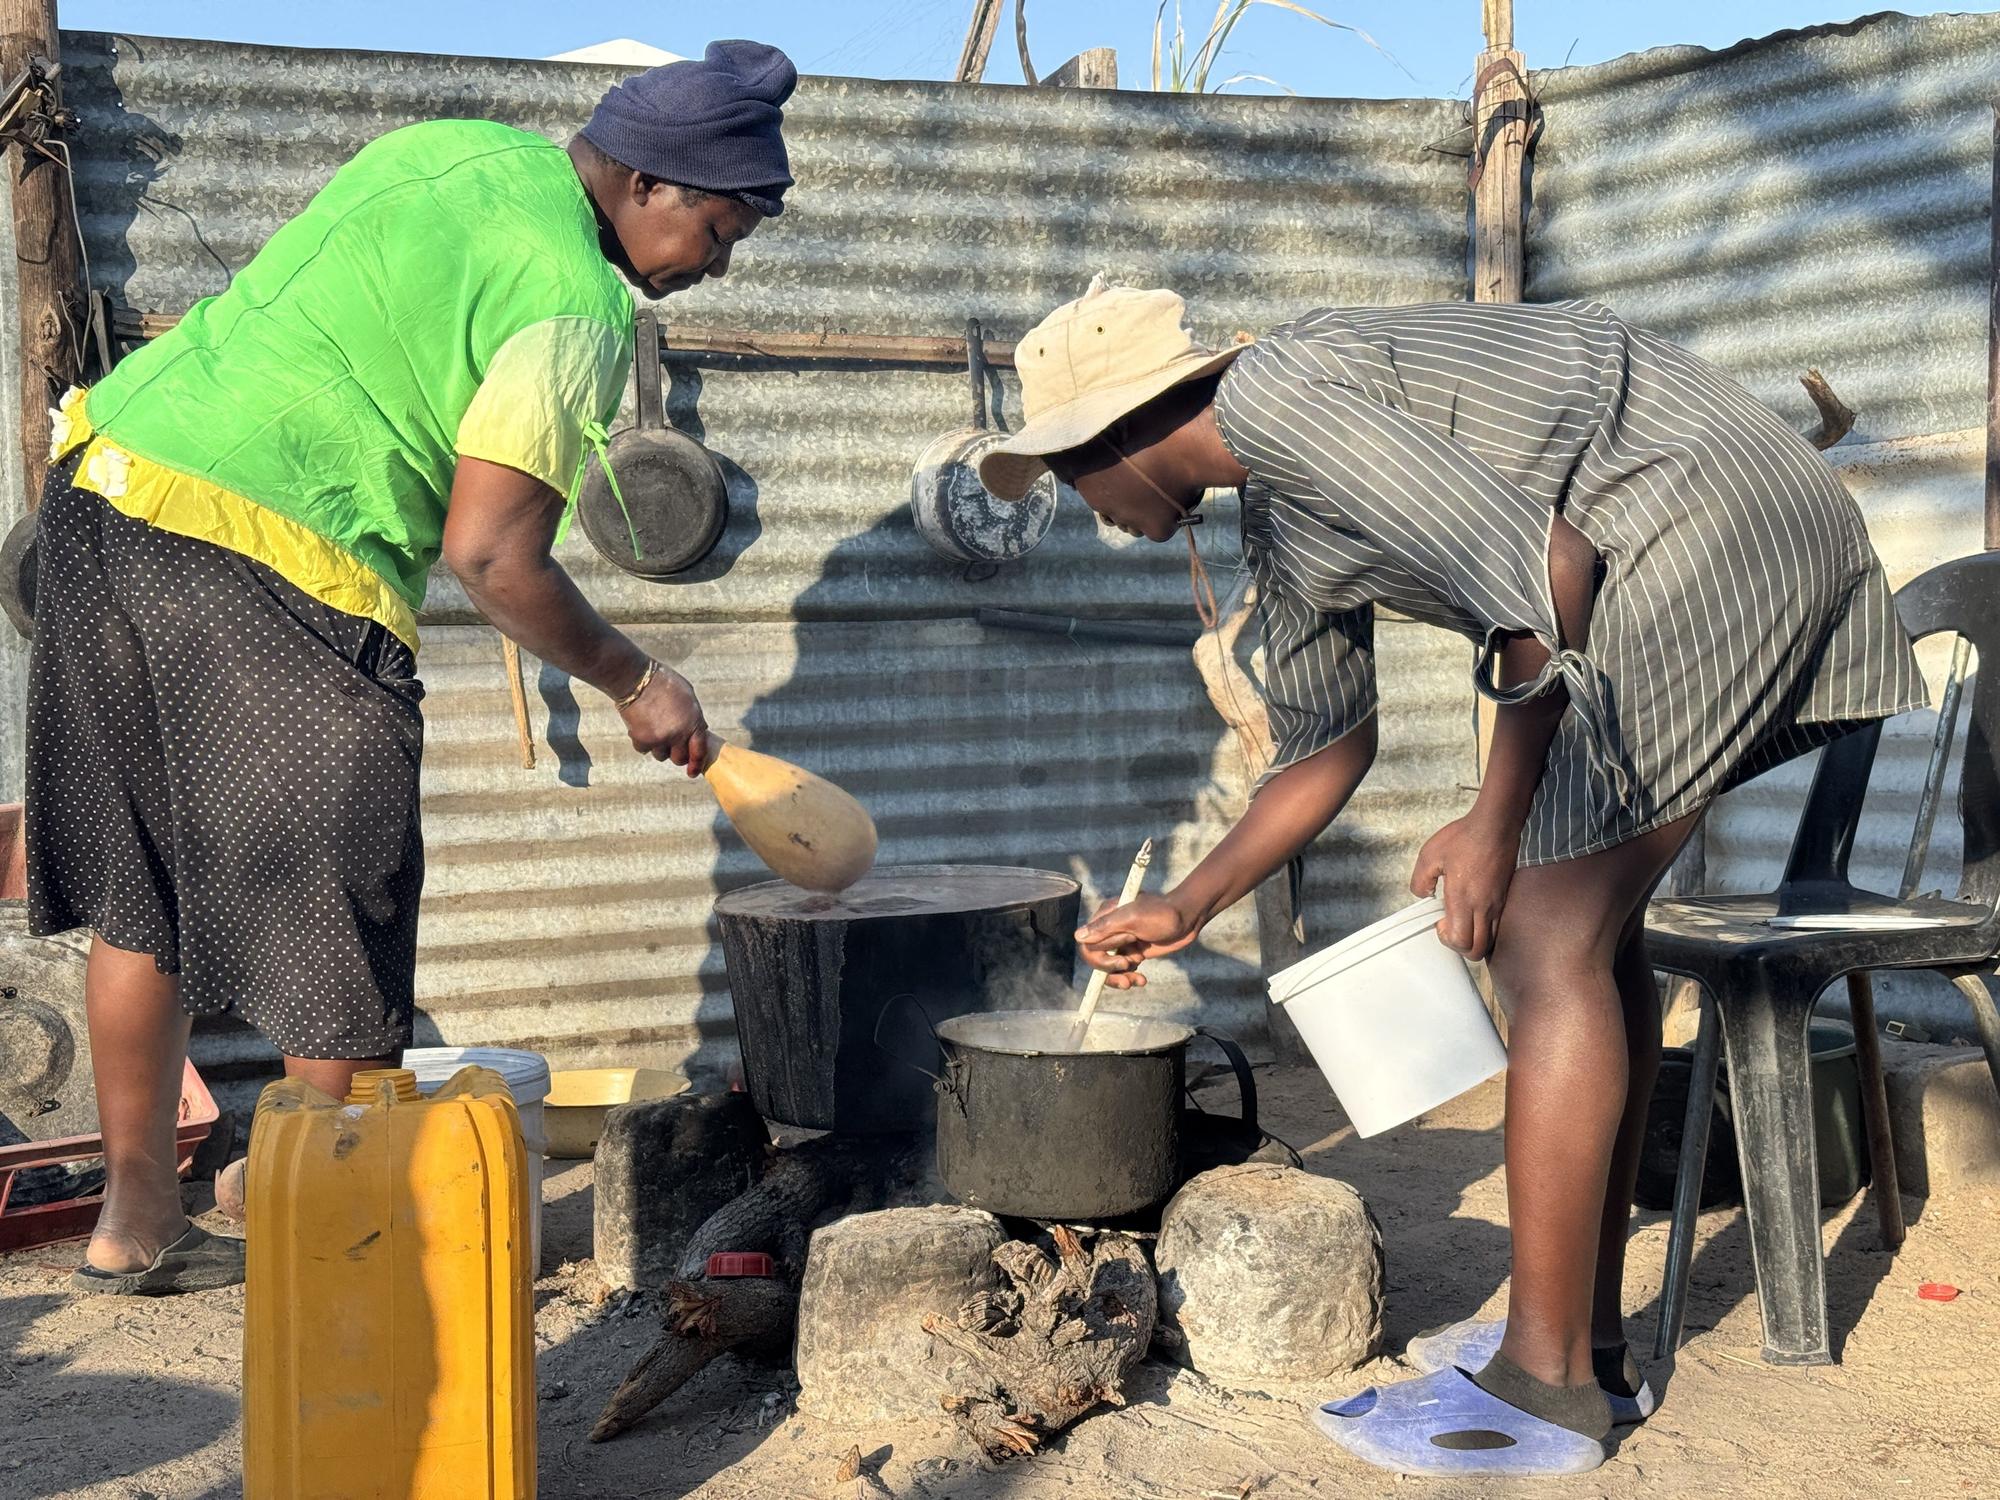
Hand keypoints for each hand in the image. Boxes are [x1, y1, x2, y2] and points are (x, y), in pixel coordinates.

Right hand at [618, 665, 710, 775]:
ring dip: (658, 747)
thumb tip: (699, 730)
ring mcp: (661, 738)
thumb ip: (694, 716)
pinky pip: (644, 749)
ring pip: (661, 755)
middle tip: (669, 746)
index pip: (699, 750)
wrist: (637, 680)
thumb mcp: (688, 696)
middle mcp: (679, 734)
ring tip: (653, 727)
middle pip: (679, 758)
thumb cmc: (663, 683)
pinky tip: (641, 725)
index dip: (696, 764)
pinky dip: (642, 741)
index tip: (692, 772)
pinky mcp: (642, 740)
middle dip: (675, 755)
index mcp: (693, 722)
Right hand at [1075, 892, 1201, 989]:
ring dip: (1119, 978)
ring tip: (1135, 981)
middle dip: (1110, 969)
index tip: (1120, 960)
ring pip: (1108, 968)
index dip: (1100, 957)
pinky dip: (1130, 978)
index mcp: (1106, 917)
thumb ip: (1106, 927)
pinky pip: (1123, 970)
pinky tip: (1142, 980)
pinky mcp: (1134, 951)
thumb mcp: (1133, 918)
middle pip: (1096, 958)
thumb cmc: (1163, 913)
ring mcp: (1122, 942)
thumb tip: (1078, 937)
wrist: (1188, 918)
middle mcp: (1110, 930)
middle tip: (1129, 965)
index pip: (1088, 944)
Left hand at [1410, 812, 1519, 960]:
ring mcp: (1498, 904)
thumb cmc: (1464, 838)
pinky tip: (1473, 909)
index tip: (1440, 921)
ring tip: (1462, 919)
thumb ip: (1420, 880)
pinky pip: (1497, 925)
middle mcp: (1484, 907)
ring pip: (1490, 940)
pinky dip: (1484, 928)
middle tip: (1450, 926)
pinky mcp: (1505, 897)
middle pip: (1477, 950)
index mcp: (1464, 899)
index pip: (1462, 941)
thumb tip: (1423, 895)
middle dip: (1461, 946)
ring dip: (1474, 938)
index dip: (1448, 940)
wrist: (1496, 825)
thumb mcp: (1429, 855)